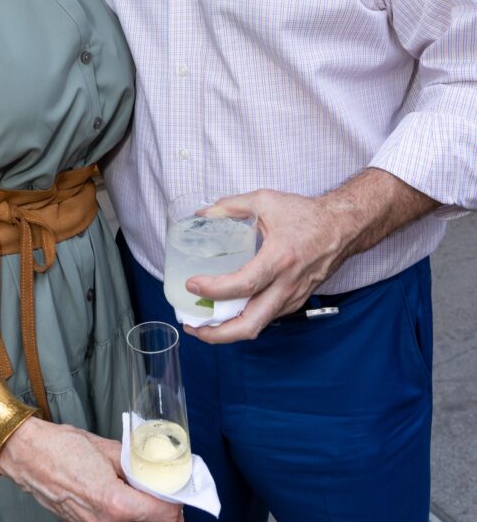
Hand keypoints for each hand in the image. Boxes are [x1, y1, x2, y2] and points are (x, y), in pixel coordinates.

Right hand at [0, 418, 183, 521]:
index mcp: (114, 503)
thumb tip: (152, 467)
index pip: (161, 514)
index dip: (175, 503)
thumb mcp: (107, 448)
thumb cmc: (61, 447)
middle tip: (169, 494)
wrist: (27, 454)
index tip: (180, 493)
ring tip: (149, 494)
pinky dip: (126, 515)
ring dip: (145, 514)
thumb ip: (133, 462)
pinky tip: (128, 498)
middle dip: (163, 511)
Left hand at [183, 189, 342, 342]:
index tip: (192, 285)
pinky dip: (245, 319)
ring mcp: (293, 297)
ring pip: (258, 325)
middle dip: (218, 334)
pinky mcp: (296, 301)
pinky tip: (229, 311)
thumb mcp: (265, 200)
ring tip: (204, 321)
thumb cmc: (307, 214)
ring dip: (229, 330)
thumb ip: (231, 206)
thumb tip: (203, 213)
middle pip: (250, 325)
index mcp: (279, 258)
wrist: (342, 227)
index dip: (214, 290)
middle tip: (194, 327)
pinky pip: (267, 317)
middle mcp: (287, 284)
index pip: (243, 285)